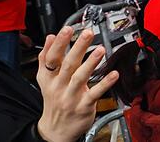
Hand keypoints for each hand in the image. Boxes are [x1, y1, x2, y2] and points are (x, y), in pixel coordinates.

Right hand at [36, 27, 118, 141]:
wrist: (55, 131)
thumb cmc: (53, 101)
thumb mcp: (45, 80)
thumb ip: (46, 58)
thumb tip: (49, 37)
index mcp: (49, 78)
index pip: (52, 58)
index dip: (58, 43)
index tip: (67, 29)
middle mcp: (59, 86)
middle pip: (67, 64)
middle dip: (78, 48)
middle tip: (88, 33)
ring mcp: (71, 97)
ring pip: (80, 78)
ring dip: (91, 63)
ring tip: (101, 50)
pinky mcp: (84, 106)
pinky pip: (95, 94)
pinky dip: (104, 83)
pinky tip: (114, 74)